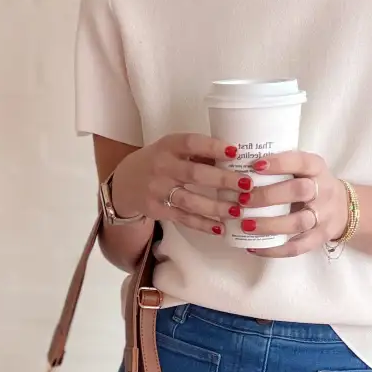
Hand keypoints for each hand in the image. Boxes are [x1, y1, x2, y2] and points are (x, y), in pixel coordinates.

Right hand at [111, 133, 250, 236]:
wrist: (124, 183)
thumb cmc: (158, 162)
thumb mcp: (171, 150)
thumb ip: (196, 153)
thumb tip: (234, 159)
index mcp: (167, 146)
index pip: (191, 143)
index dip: (213, 147)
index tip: (235, 151)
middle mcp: (161, 167)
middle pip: (195, 174)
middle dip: (223, 180)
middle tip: (247, 185)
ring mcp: (158, 190)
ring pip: (190, 200)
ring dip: (216, 206)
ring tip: (238, 210)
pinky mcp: (157, 209)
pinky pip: (183, 218)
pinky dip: (202, 224)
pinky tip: (220, 227)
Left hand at [241, 151, 348, 257]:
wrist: (344, 208)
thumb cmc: (311, 184)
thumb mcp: (304, 169)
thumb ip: (281, 167)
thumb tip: (237, 168)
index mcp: (317, 168)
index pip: (301, 162)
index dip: (279, 163)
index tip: (254, 165)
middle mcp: (323, 191)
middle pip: (299, 191)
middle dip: (268, 195)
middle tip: (242, 199)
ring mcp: (323, 216)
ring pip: (298, 222)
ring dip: (269, 225)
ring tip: (245, 225)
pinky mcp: (319, 238)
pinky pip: (298, 247)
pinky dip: (275, 250)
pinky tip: (254, 248)